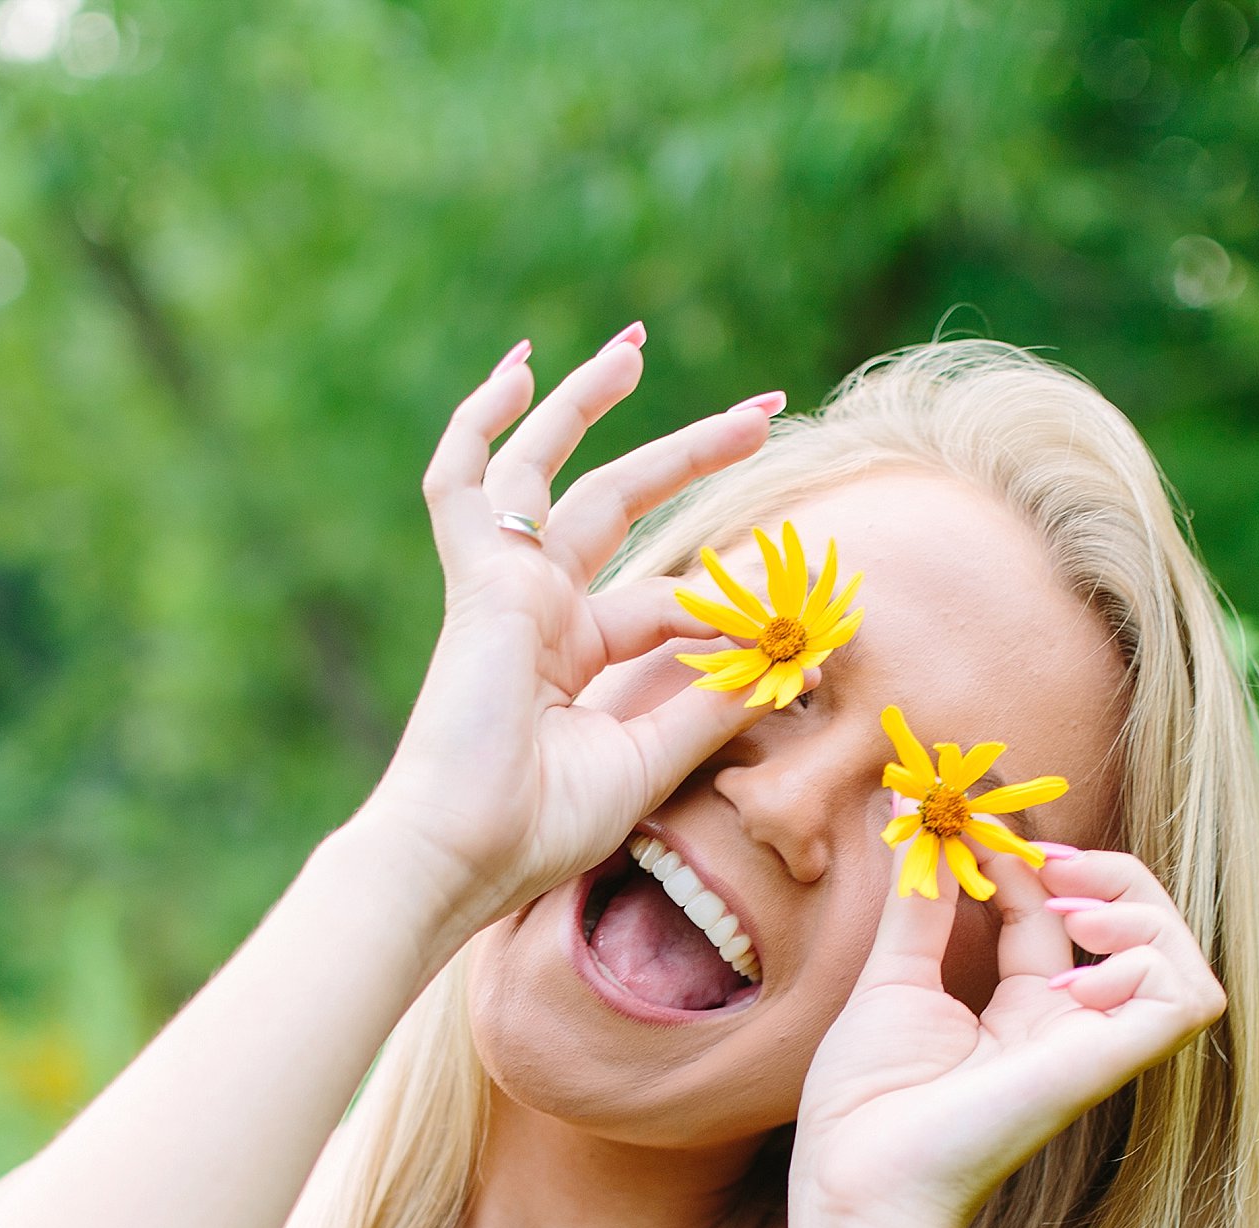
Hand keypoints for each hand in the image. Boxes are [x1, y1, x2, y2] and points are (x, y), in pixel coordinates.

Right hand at [357, 327, 788, 943]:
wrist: (463, 851)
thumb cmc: (540, 827)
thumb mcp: (649, 760)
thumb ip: (709, 704)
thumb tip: (791, 659)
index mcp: (572, 654)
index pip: (668, 601)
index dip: (733, 608)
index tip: (795, 620)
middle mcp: (538, 609)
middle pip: (617, 503)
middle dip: (689, 451)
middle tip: (764, 410)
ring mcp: (505, 587)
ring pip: (549, 468)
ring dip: (589, 402)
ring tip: (632, 346)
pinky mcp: (481, 580)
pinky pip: (464, 482)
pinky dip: (479, 424)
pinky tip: (518, 372)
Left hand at [789, 846, 1228, 1227]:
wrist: (855, 1180)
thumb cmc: (863, 1103)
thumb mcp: (892, 973)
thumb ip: (918, 894)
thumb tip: (908, 804)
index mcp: (1019, 1012)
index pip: (1055, 912)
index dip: (1031, 858)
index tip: (977, 825)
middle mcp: (1066, 1028)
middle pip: (1137, 925)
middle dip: (1107, 870)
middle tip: (1044, 856)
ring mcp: (1091, 1048)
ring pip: (1181, 959)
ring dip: (1143, 909)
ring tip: (1073, 911)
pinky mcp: (1103, 1066)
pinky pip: (1186, 1001)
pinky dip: (1151, 961)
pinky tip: (1079, 974)